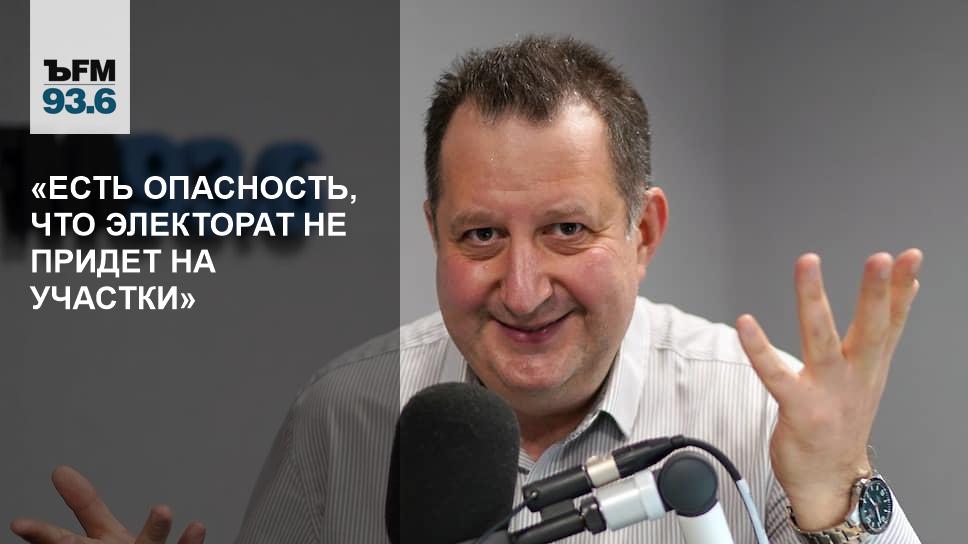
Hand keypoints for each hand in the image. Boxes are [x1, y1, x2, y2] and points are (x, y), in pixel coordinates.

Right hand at [10, 466, 204, 543]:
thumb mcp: (101, 535)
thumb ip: (87, 506)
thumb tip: (63, 474)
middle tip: (64, 541)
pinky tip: (196, 527)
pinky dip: (188, 543)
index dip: (41, 533)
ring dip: (152, 532)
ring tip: (162, 511)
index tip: (20, 524)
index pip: (64, 540)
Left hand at [736, 249, 921, 529]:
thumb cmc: (843, 421)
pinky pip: (775, 374)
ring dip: (814, 300)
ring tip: (809, 264)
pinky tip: (746, 322)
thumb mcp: (871, 373)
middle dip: (877, 293)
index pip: (893, 321)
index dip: (902, 289)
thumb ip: (884, 331)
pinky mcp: (799, 409)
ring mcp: (827, 392)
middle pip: (871, 329)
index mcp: (871, 365)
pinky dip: (759, 348)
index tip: (910, 257)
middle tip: (880, 259)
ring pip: (821, 339)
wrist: (830, 480)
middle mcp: (855, 376)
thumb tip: (908, 290)